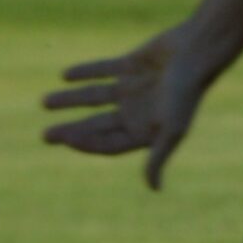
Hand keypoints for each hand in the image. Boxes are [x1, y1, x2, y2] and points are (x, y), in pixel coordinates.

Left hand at [41, 24, 212, 188]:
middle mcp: (139, 110)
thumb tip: (154, 189)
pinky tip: (64, 76)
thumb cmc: (187, 93)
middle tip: (45, 137)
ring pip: (94, 97)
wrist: (198, 53)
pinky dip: (85, 72)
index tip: (65, 140)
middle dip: (71, 130)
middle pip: (98, 125)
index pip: (110, 143)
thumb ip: (158, 158)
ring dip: (70, 100)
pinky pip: (103, 70)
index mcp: (147, 130)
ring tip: (44, 103)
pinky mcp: (132, 65)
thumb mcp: (172, 130)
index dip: (86, 144)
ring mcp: (135, 87)